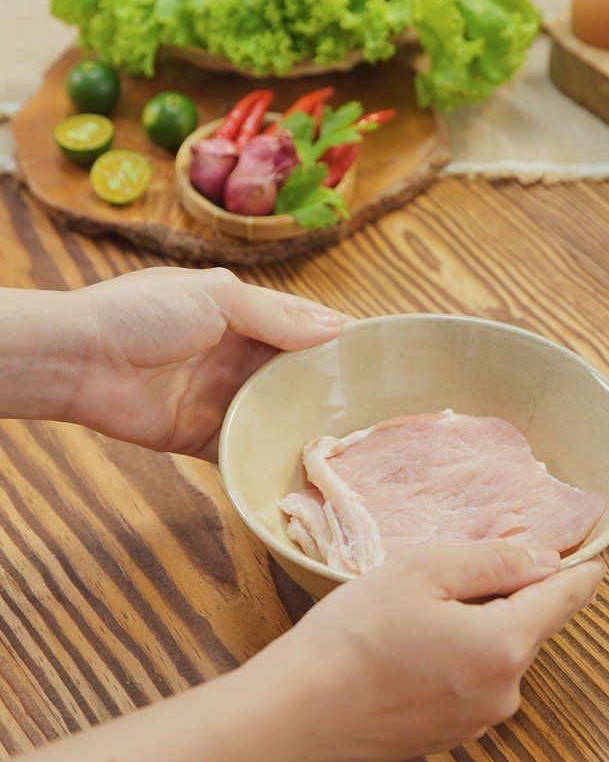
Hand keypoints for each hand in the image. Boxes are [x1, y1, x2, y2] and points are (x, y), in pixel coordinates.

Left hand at [60, 267, 348, 458]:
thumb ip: (276, 316)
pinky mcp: (205, 433)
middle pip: (294, 373)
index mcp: (242, 315)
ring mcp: (223, 396)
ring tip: (348, 438)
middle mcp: (237, 356)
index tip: (375, 355)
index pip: (301, 326)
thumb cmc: (143, 314)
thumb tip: (334, 328)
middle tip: (372, 404)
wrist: (81, 360)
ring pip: (275, 411)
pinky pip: (246, 446)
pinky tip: (302, 463)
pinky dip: (268, 454)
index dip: (334, 338)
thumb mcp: (217, 297)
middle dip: (327, 386)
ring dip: (303, 422)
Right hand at [244, 543, 605, 761]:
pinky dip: (462, 651)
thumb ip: (491, 560)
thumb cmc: (356, 633)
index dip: (579, 575)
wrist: (300, 711)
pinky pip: (475, 678)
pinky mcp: (451, 732)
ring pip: (498, 651)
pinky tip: (416, 639)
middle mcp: (503, 692)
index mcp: (504, 645)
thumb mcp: (423, 571)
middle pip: (527, 624)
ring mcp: (477, 719)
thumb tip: (541, 558)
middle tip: (473, 561)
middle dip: (511, 590)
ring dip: (481, 621)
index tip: (595, 562)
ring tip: (427, 602)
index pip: (562, 600)